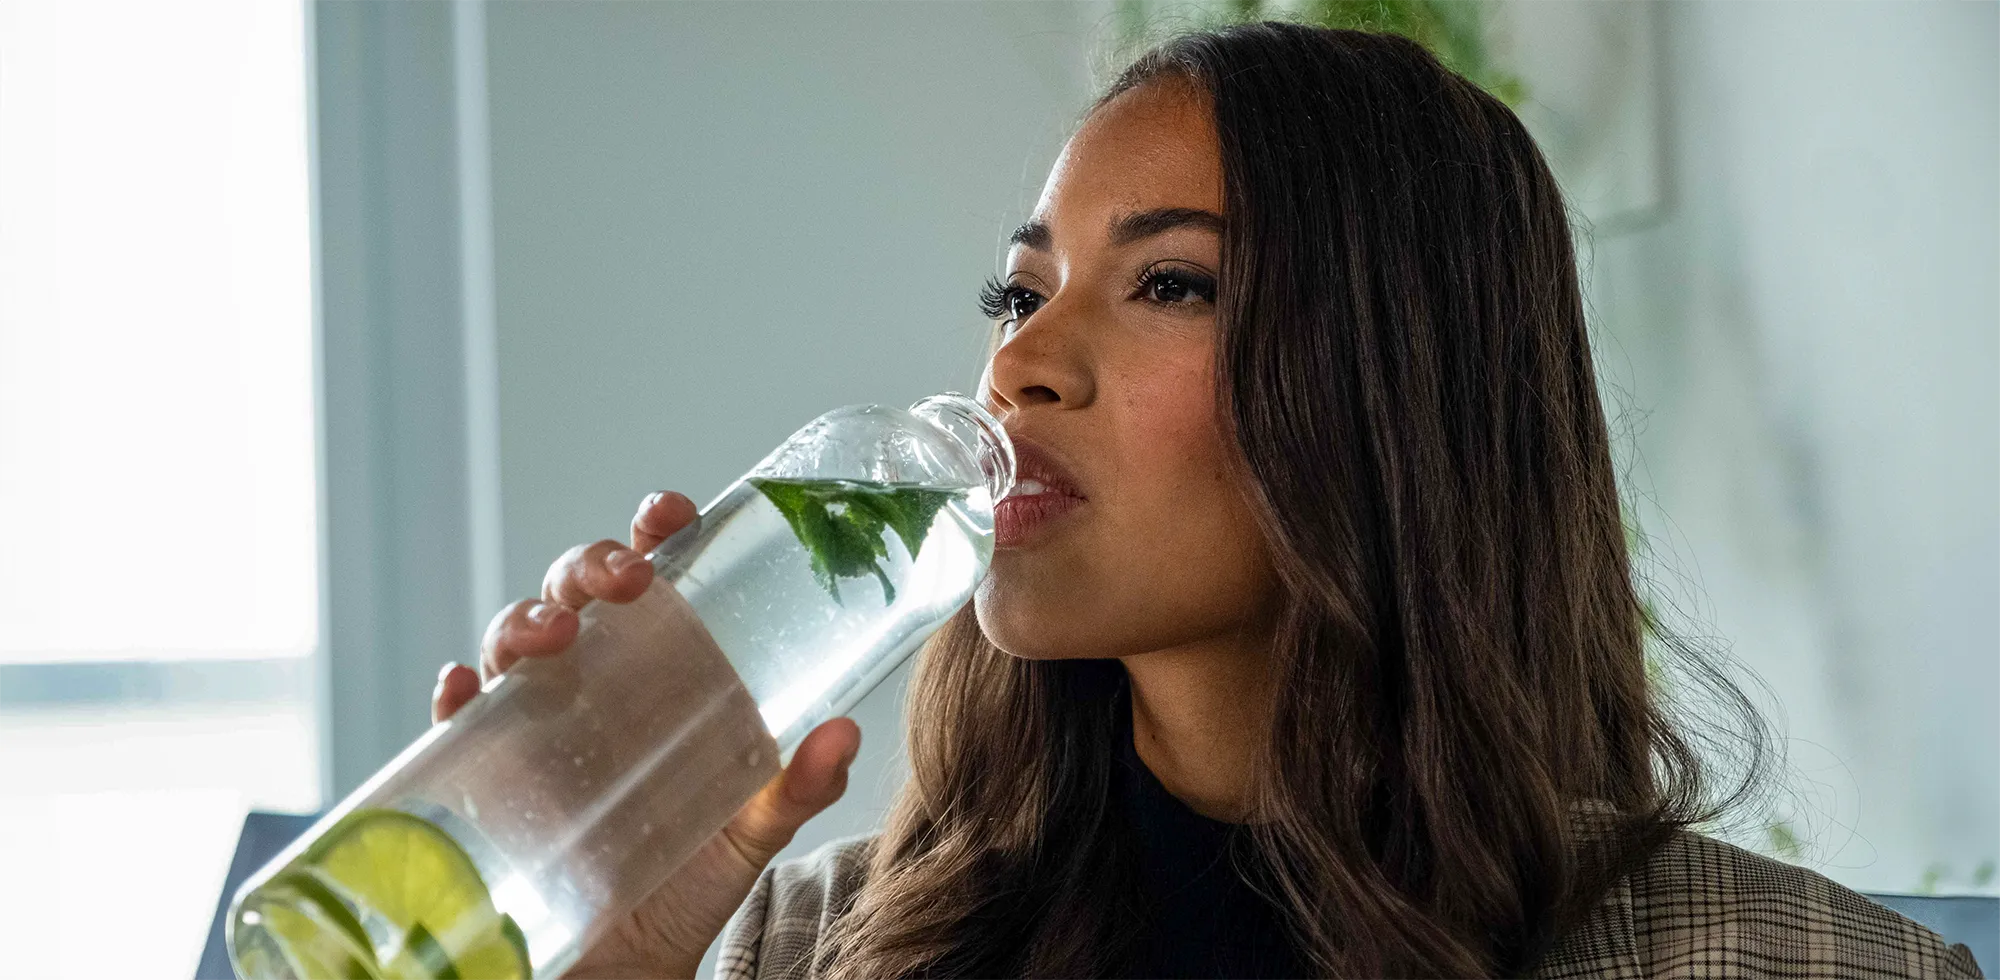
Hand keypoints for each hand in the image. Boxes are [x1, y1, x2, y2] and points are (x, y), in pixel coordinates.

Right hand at [432, 491, 862, 978]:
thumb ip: (795, 789)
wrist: (626, 969)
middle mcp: (592, 685)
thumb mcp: (748, 834)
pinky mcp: (486, 780)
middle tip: (622, 579)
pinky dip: (455, 697)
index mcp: (660, 674)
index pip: (652, 581)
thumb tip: (844, 733)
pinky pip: (456, 724)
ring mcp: (535, 727)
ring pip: (512, 644)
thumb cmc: (687, 882)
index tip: (668, 514)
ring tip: (550, 638)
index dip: (652, 534)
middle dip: (586, 566)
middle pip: (575, 595)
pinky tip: (463, 690)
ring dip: (521, 621)